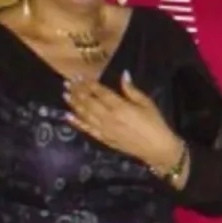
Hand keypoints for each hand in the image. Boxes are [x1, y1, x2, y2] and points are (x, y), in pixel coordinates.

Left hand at [64, 71, 182, 170]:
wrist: (156, 148)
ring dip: (74, 104)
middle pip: (88, 102)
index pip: (100, 92)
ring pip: (85, 115)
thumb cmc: (155, 123)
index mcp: (120, 106)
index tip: (79, 76)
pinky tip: (67, 116)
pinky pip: (87, 129)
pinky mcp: (103, 139)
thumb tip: (123, 74)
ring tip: (65, 94)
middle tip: (67, 82)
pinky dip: (76, 123)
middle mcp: (108, 117)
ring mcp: (104, 129)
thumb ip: (131, 90)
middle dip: (77, 91)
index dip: (88, 83)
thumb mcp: (147, 103)